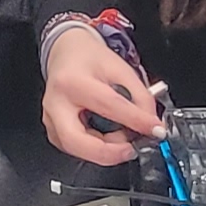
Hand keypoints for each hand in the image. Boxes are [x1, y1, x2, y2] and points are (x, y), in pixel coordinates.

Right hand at [37, 24, 161, 167]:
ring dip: (104, 150)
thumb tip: (152, 124)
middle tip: (130, 149)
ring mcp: (50, 119)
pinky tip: (107, 138)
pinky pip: (75, 148)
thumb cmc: (89, 59)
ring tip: (122, 136)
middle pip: (75, 140)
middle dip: (107, 152)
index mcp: (74, 81)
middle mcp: (56, 102)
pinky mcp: (52, 130)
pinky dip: (95, 148)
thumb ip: (140, 96)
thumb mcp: (121, 69)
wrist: (66, 53)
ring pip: (75, 149)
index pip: (108, 105)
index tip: (155, 129)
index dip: (137, 120)